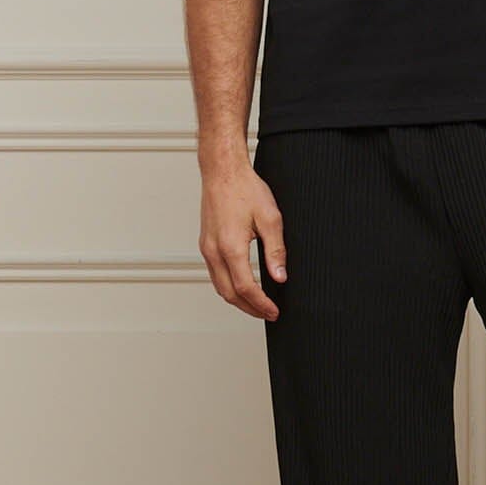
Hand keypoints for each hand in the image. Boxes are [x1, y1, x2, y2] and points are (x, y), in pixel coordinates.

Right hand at [199, 157, 287, 319]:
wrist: (222, 171)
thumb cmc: (245, 189)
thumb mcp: (270, 218)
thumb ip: (276, 250)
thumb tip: (280, 276)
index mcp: (231, 247)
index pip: (246, 288)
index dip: (261, 304)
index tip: (274, 311)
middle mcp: (214, 251)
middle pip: (229, 294)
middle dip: (249, 308)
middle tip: (268, 313)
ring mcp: (206, 248)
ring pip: (219, 286)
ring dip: (237, 300)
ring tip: (257, 305)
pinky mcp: (205, 243)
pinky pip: (214, 274)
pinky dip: (228, 286)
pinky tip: (241, 286)